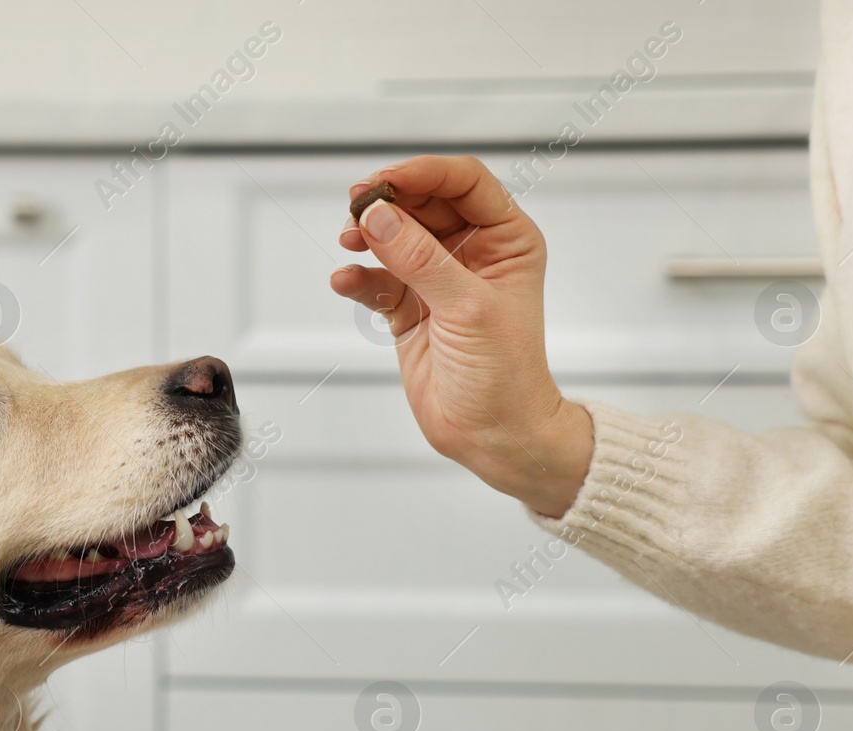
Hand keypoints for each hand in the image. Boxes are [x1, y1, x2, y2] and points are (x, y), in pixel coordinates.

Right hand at [329, 155, 591, 517]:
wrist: (493, 435)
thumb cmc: (506, 375)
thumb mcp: (467, 308)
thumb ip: (420, 258)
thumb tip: (379, 215)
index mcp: (507, 239)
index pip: (464, 183)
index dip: (423, 174)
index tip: (384, 182)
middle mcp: (473, 252)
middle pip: (422, 204)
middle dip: (388, 203)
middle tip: (355, 209)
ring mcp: (438, 279)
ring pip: (395, 237)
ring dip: (369, 235)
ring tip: (348, 241)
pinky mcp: (410, 308)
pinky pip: (377, 279)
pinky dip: (359, 277)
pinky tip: (346, 281)